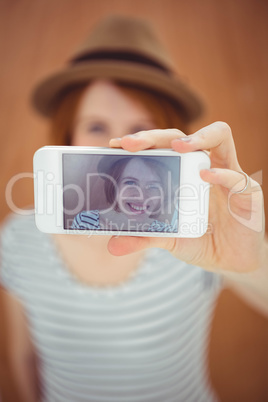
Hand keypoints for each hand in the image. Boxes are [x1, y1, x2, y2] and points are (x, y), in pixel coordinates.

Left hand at [108, 122, 264, 272]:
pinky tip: (205, 176)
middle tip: (132, 144)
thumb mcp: (169, 239)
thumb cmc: (200, 240)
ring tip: (178, 147)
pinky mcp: (246, 192)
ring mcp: (227, 174)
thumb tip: (113, 245)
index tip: (116, 144)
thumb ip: (145, 237)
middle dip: (156, 136)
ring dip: (198, 138)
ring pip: (219, 137)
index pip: (163, 147)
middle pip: (183, 137)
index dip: (142, 142)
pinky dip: (220, 174)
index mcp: (184, 174)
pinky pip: (235, 176)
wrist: (230, 260)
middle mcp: (204, 167)